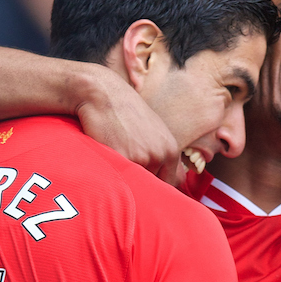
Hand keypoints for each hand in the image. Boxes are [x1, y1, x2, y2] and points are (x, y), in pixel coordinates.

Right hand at [74, 64, 181, 184]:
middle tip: (128, 167)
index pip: (172, 183)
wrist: (103, 94)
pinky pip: (119, 177)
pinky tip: (108, 156)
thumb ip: (163, 154)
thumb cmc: (126, 112)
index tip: (148, 183)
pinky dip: (112, 173)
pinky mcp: (122, 158)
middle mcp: (160, 155)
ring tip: (116, 156)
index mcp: (171, 149)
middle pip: (153, 186)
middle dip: (142, 182)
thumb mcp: (154, 131)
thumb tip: (177, 180)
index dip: (158, 185)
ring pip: (135, 184)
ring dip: (126, 177)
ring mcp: (142, 158)